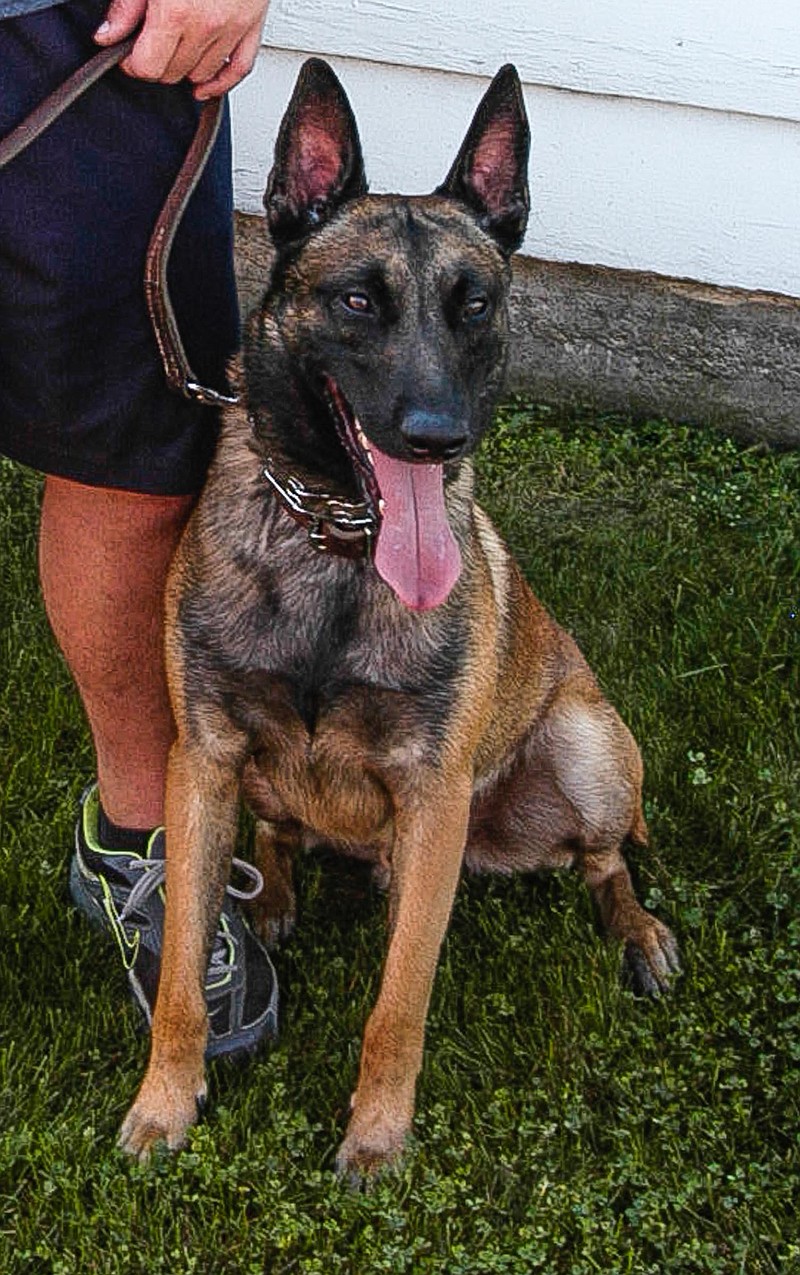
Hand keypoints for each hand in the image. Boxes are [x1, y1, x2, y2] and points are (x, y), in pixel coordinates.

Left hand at [94, 0, 270, 98]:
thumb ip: (126, 6)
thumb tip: (107, 36)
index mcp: (176, 13)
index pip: (149, 66)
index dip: (133, 64)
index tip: (128, 54)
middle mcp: (206, 26)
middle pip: (173, 73)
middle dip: (156, 64)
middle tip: (148, 46)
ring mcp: (232, 29)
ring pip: (201, 74)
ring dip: (184, 69)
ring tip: (173, 52)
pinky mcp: (251, 27)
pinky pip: (238, 70)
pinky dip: (220, 83)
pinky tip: (204, 86)